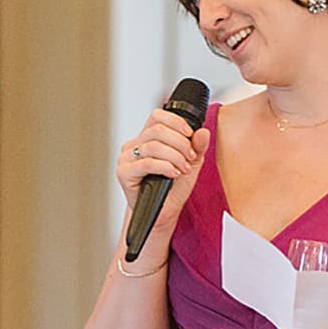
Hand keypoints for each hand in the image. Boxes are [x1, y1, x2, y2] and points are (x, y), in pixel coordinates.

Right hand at [115, 109, 210, 250]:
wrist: (164, 212)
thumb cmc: (174, 187)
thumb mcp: (191, 163)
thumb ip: (197, 146)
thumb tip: (203, 131)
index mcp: (147, 138)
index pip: (157, 116)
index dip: (176, 122)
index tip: (190, 134)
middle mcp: (134, 145)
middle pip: (157, 130)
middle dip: (180, 142)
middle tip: (190, 157)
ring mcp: (127, 158)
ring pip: (153, 145)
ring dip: (175, 156)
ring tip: (184, 168)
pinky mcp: (124, 173)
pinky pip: (146, 163)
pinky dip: (165, 167)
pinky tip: (174, 173)